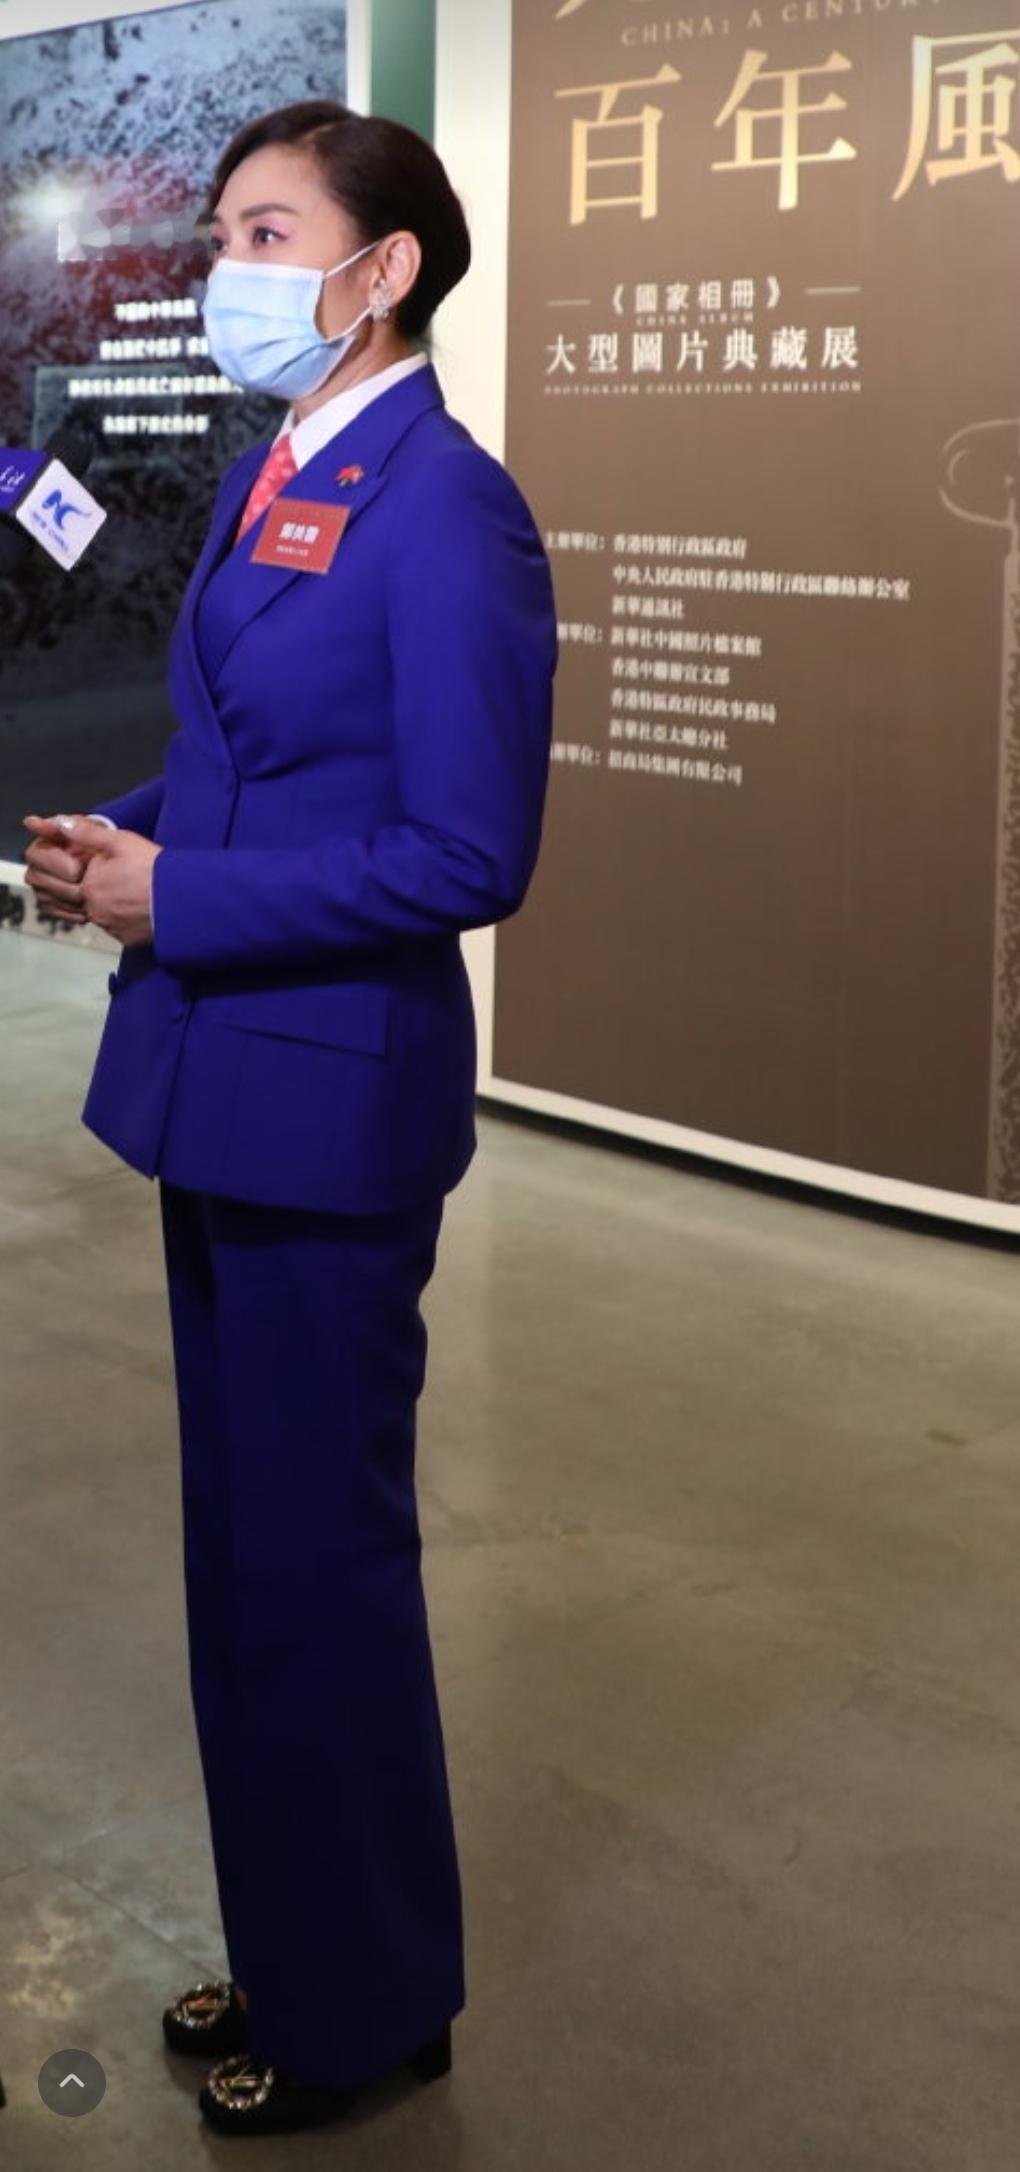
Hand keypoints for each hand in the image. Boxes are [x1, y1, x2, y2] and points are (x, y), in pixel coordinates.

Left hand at [23, 813, 161, 946]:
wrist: (180, 898)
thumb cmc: (151, 867)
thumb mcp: (120, 841)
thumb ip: (88, 834)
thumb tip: (62, 825)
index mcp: (88, 886)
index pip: (84, 875)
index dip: (102, 868)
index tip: (121, 864)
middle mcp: (94, 910)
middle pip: (95, 896)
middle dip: (108, 887)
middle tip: (132, 879)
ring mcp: (110, 927)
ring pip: (107, 913)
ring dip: (117, 904)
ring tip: (138, 893)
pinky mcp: (127, 940)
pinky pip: (122, 928)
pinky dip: (129, 920)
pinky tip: (143, 909)